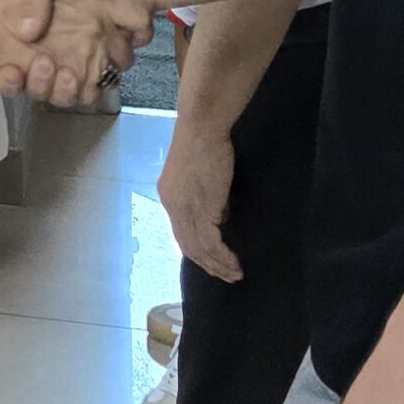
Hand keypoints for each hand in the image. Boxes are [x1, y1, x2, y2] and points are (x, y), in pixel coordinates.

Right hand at [0, 0, 140, 103]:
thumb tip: (25, 34)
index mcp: (26, 21)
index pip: (4, 54)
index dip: (4, 70)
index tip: (11, 70)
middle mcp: (46, 46)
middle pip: (31, 80)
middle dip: (35, 82)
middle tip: (44, 65)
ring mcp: (72, 59)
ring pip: (57, 91)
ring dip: (59, 90)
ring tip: (68, 74)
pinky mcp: (99, 68)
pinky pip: (88, 91)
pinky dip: (87, 91)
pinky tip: (91, 80)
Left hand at [161, 116, 241, 280]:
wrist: (201, 127)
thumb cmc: (203, 144)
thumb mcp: (198, 176)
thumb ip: (205, 198)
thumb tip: (220, 217)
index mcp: (168, 197)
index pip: (180, 233)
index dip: (196, 251)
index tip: (212, 263)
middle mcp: (171, 206)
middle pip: (188, 246)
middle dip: (208, 265)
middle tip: (226, 276)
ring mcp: (184, 208)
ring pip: (199, 248)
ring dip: (218, 265)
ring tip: (234, 274)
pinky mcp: (201, 208)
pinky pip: (211, 242)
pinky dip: (223, 256)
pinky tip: (234, 263)